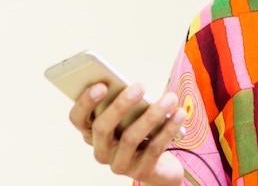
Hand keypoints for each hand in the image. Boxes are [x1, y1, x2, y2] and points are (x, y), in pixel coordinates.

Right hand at [69, 83, 185, 185]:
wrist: (160, 166)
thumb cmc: (143, 131)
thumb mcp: (132, 116)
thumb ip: (128, 103)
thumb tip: (135, 87)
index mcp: (92, 132)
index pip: (78, 119)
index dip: (85, 102)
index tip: (101, 84)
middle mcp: (101, 150)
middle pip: (102, 128)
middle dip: (120, 105)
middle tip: (139, 86)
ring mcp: (119, 164)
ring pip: (130, 138)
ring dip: (152, 115)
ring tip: (170, 98)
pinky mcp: (141, 171)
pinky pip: (154, 149)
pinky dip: (168, 129)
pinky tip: (179, 114)